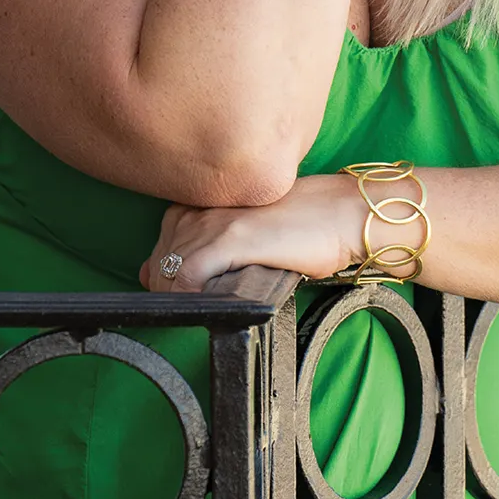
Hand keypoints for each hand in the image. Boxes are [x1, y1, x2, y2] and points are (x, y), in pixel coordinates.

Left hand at [140, 176, 364, 291]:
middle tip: (212, 298)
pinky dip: (190, 295)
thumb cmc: (306, 225)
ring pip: (168, 270)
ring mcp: (215, 221)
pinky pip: (186, 275)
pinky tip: (214, 299)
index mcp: (206, 198)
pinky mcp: (231, 238)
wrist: (345, 214)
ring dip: (184, 295)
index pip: (162, 245)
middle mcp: (203, 206)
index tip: (195, 290)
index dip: (172, 275)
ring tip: (218, 299)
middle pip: (160, 260)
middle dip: (174, 289)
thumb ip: (202, 244)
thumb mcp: (246, 229)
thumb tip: (153, 271)